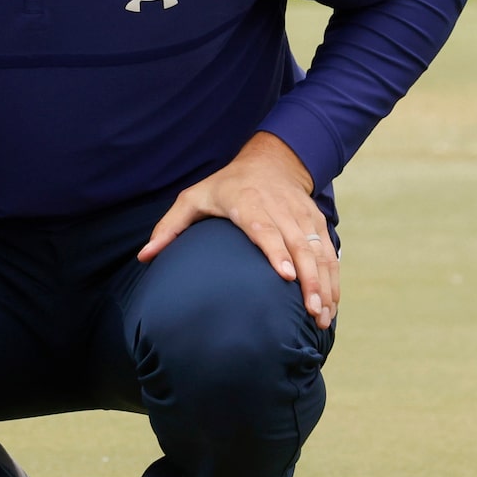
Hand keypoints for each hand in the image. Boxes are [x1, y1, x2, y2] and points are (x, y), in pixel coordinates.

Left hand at [138, 132, 338, 328]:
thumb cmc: (224, 186)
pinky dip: (332, 278)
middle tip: (311, 311)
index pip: (265, 229)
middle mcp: (279, 208)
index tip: (287, 277)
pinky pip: (328, 252)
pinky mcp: (316, 222)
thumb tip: (144, 256)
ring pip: (319, 251)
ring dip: (324, 284)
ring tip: (322, 316)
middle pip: (299, 245)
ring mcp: (301, 215)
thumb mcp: (192, 199)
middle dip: (309, 279)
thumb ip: (169, 228)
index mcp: (247, 202)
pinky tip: (331, 304)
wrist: (270, 160)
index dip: (276, 252)